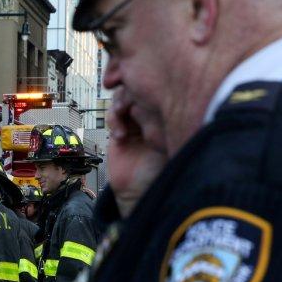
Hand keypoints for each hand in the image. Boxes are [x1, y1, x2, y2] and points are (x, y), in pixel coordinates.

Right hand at [106, 88, 167, 217]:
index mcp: (166, 118)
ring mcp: (133, 125)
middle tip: (132, 98)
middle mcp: (150, 119)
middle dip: (133, 92)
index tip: (149, 89)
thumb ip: (163, 123)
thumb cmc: (159, 172)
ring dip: (121, 103)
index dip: (151, 89)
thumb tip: (157, 102)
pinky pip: (113, 117)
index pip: (158, 95)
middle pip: (138, 93)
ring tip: (123, 111)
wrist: (140, 193)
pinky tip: (120, 134)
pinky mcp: (118, 134)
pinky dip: (114, 120)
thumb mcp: (167, 144)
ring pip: (123, 101)